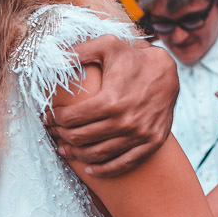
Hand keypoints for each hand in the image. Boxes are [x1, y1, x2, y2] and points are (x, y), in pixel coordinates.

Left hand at [48, 36, 178, 176]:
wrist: (169, 71)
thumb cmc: (133, 58)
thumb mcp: (107, 46)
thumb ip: (79, 51)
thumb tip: (54, 56)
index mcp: (111, 100)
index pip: (71, 119)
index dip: (54, 119)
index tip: (48, 116)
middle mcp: (125, 121)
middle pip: (80, 138)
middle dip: (61, 135)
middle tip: (53, 131)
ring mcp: (139, 135)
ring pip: (97, 155)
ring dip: (76, 154)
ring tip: (64, 149)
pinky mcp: (151, 143)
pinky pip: (123, 164)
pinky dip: (104, 170)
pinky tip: (90, 169)